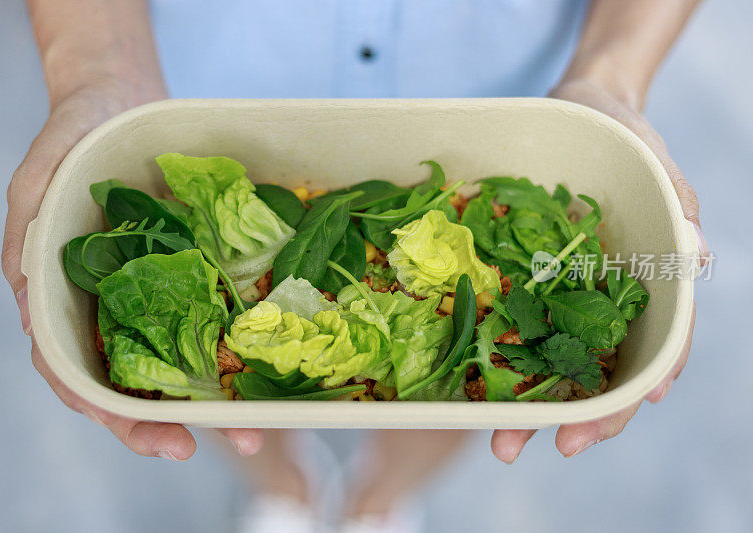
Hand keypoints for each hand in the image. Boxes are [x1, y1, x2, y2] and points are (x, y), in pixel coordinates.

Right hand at [2, 80, 263, 459]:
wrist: (116, 100)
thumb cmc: (69, 138)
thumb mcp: (37, 181)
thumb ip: (29, 238)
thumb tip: (36, 310)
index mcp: (64, 305)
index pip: (82, 382)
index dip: (121, 418)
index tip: (169, 441)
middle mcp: (108, 311)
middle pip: (137, 387)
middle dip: (184, 423)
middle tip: (243, 442)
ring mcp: (149, 296)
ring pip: (177, 361)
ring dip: (217, 397)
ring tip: (262, 425)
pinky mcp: (185, 273)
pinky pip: (207, 314)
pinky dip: (230, 344)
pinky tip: (262, 363)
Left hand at [490, 79, 708, 462]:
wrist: (582, 111)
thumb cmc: (627, 139)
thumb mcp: (655, 161)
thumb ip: (675, 203)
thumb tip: (693, 258)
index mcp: (650, 286)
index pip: (651, 354)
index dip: (627, 396)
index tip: (592, 429)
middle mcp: (609, 301)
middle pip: (598, 375)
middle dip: (567, 417)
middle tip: (519, 448)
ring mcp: (566, 293)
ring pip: (554, 361)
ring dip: (527, 403)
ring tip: (494, 437)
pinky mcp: (528, 276)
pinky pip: (515, 320)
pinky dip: (502, 356)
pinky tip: (479, 385)